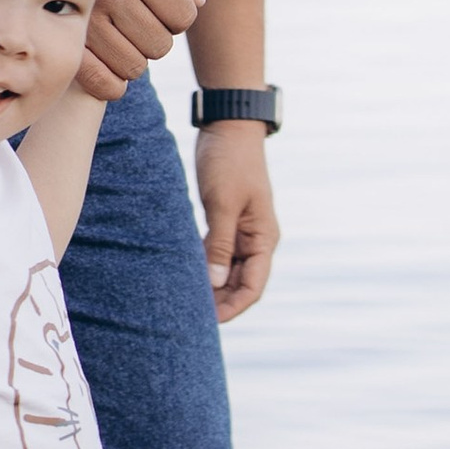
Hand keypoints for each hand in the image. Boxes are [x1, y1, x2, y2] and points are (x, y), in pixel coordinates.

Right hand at [77, 0, 205, 100]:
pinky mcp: (65, 42)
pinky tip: (106, 65)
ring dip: (131, 56)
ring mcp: (85, 20)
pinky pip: (102, 84)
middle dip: (154, 35)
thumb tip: (198, 0)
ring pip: (133, 67)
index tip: (159, 2)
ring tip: (116, 35)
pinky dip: (110, 83)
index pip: (183, 14)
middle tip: (135, 19)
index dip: (177, 12)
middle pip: (160, 45)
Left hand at [198, 120, 278, 321]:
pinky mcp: (227, 222)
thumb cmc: (229, 162)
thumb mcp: (223, 204)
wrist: (230, 127)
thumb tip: (215, 282)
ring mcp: (243, 232)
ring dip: (211, 286)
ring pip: (227, 271)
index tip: (209, 321)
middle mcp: (257, 240)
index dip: (233, 307)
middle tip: (190, 317)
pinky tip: (186, 275)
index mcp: (264, 239)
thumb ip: (219, 244)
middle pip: (240, 284)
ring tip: (186, 301)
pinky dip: (205, 267)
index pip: (253, 287)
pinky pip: (218, 254)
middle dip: (220, 302)